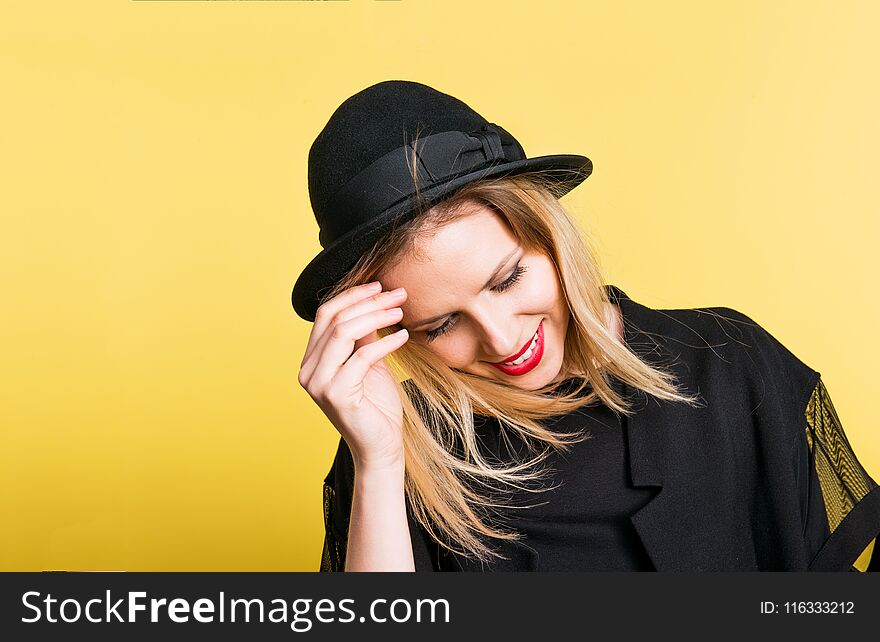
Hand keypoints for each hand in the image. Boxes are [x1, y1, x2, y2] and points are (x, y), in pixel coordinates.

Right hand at [298, 281, 409, 470]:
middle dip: (369, 302)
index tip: (380, 285)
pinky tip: (404, 337)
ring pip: (344, 332)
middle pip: (334, 319)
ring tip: (400, 311)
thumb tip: (373, 302)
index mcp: (311, 361)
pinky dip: (385, 342)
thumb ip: (363, 336)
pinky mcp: (337, 395)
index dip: (352, 295)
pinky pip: (362, 357)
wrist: (380, 447)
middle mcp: (308, 371)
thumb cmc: (376, 406)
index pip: (325, 315)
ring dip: (376, 316)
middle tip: (398, 294)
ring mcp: (319, 384)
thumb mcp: (369, 363)